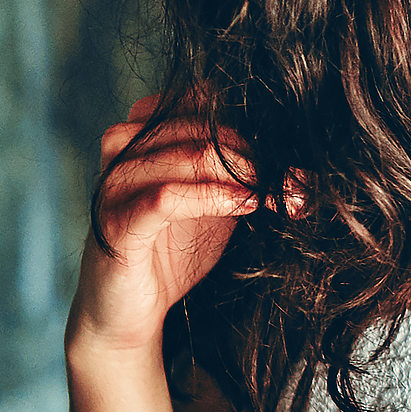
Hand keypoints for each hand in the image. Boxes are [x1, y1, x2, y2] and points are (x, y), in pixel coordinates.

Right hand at [65, 96, 299, 362]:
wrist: (129, 312)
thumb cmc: (172, 250)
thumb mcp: (215, 201)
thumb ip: (241, 172)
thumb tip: (296, 158)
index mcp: (143, 130)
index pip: (202, 100)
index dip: (250, 122)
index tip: (290, 147)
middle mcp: (122, 147)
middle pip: (201, 127)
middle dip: (255, 152)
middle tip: (294, 176)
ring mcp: (114, 183)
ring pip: (187, 155)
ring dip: (242, 173)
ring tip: (274, 189)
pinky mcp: (115, 223)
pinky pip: (167, 198)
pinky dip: (212, 197)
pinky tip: (245, 205)